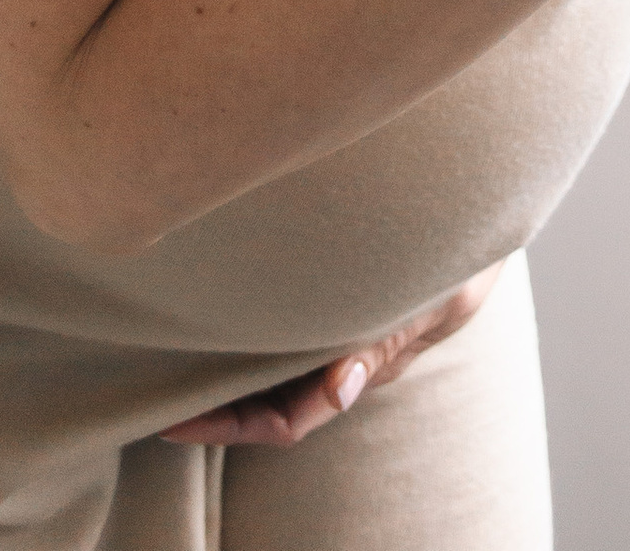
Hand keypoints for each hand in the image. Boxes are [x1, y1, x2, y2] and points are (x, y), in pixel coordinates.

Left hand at [158, 266, 500, 445]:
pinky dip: (242, 321)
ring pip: (266, 364)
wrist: (484, 202)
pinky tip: (211, 299)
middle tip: (145, 386)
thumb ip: (386, 342)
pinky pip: (275, 323)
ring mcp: (334, 326)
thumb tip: (337, 393)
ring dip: (222, 360)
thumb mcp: (436, 299)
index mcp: (359, 369)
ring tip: (164, 345)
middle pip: (264, 400)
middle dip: (210, 401)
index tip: (172, 420)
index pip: (284, 422)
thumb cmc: (463, 256)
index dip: (227, 426)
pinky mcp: (328, 292)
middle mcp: (339, 356)